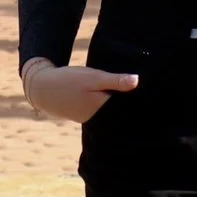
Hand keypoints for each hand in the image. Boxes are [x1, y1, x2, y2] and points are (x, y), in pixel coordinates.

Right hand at [23, 59, 138, 122]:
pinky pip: (104, 113)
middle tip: (149, 94)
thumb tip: (137, 81)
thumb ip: (115, 81)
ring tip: (136, 97)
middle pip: (121, 112)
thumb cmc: (69, 81)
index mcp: (104, 109)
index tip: (153, 95)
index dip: (141, 102)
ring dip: (120, 106)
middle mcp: (100, 119)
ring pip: (113, 113)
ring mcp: (93, 120)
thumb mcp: (93, 77)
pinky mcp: (88, 117)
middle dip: (132, 104)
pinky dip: (110, 107)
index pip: (128, 108)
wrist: (43, 90)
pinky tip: (115, 99)